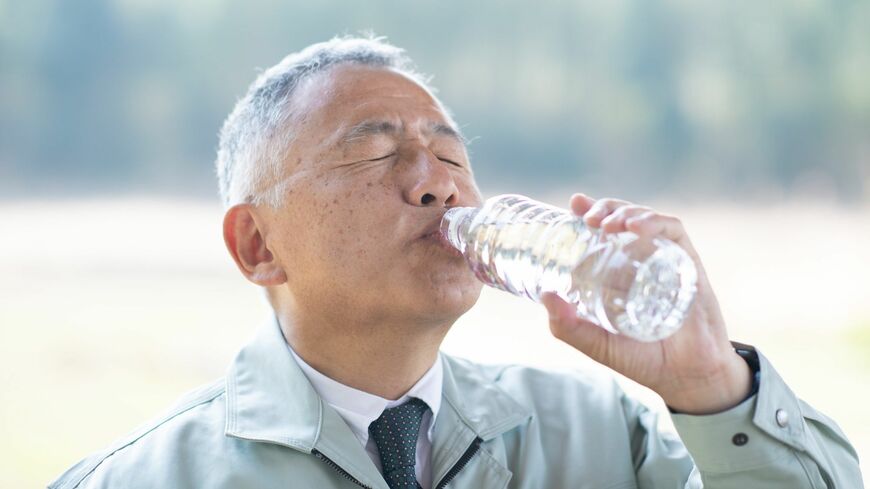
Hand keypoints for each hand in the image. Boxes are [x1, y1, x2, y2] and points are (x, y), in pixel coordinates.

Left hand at [541, 193, 751, 413]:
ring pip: (646, 219)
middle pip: (623, 219)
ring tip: (608, 224)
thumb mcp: (596, 344)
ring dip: (626, 212)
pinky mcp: (689, 263)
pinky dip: (655, 222)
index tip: (574, 205)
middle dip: (605, 208)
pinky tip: (637, 227)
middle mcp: (642, 261)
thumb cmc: (643, 359)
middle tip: (588, 216)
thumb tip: (545, 296)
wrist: (687, 377)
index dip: (590, 212)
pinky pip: (674, 232)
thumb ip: (568, 326)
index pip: (604, 232)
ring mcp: (666, 260)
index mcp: (619, 272)